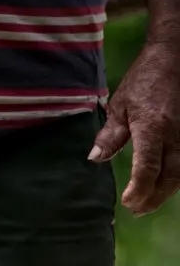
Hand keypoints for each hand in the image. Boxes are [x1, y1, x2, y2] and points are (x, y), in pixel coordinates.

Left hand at [91, 40, 179, 215]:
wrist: (176, 55)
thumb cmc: (145, 79)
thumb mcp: (120, 104)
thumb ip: (111, 134)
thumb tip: (95, 158)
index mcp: (153, 127)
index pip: (148, 167)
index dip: (139, 189)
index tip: (128, 202)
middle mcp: (176, 132)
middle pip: (171, 175)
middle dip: (155, 197)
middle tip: (138, 210)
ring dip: (168, 191)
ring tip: (150, 202)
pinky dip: (178, 176)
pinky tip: (167, 183)